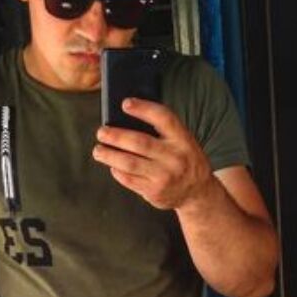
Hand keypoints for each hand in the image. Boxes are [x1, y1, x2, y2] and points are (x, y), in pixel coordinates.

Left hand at [92, 98, 213, 210]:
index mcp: (183, 140)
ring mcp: (164, 176)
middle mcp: (175, 158)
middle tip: (101, 132)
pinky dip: (117, 171)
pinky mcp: (154, 192)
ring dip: (110, 156)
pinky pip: (129, 180)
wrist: (198, 192)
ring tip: (98, 151)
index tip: (125, 104)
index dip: (144, 109)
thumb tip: (127, 119)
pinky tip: (112, 166)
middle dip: (116, 136)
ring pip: (130, 163)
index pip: (163, 119)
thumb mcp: (184, 142)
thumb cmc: (185, 160)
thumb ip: (163, 132)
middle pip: (140, 143)